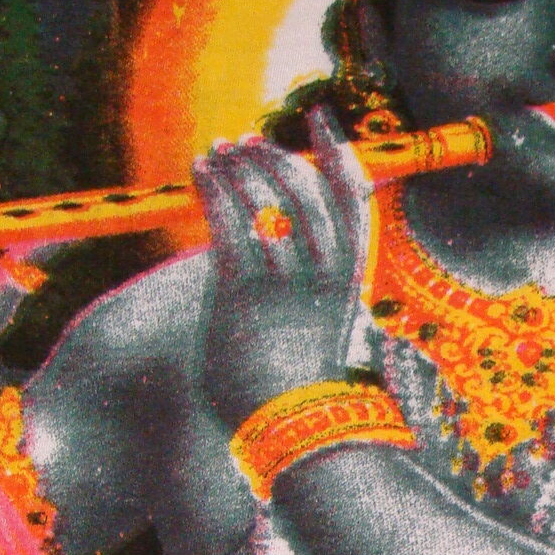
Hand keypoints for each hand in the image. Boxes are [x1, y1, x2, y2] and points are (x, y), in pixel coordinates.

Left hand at [192, 109, 369, 429]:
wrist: (293, 434)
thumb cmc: (302, 399)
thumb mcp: (318, 345)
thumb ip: (306, 306)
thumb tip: (292, 294)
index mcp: (350, 281)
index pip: (354, 199)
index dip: (339, 151)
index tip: (323, 119)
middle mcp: (322, 272)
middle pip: (306, 189)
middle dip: (277, 157)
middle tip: (250, 142)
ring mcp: (284, 280)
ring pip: (265, 196)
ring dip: (241, 166)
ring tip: (220, 150)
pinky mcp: (242, 291)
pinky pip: (229, 221)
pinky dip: (214, 188)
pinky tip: (200, 171)